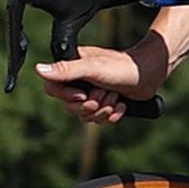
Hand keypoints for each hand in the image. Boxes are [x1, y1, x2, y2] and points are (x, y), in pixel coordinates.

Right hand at [36, 38, 167, 123]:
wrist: (150, 73)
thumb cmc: (122, 66)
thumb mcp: (93, 68)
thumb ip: (66, 70)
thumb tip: (39, 69)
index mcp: (71, 71)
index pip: (52, 89)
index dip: (67, 96)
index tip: (82, 93)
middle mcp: (79, 83)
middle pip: (70, 107)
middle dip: (91, 104)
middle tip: (105, 92)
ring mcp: (93, 94)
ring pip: (86, 116)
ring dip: (104, 108)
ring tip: (115, 95)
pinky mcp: (106, 104)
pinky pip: (101, 121)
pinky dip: (113, 115)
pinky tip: (122, 103)